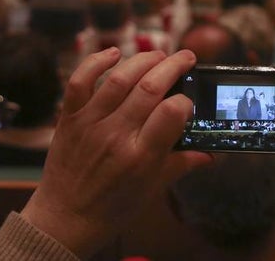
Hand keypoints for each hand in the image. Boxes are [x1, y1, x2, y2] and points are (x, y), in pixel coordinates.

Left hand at [20, 48, 209, 257]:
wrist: (65, 219)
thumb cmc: (112, 207)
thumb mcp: (152, 189)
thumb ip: (181, 165)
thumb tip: (210, 154)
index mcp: (141, 157)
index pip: (172, 113)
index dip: (186, 100)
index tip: (189, 99)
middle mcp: (116, 135)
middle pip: (150, 87)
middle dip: (173, 66)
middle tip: (185, 58)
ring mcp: (90, 123)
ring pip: (119, 78)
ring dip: (143, 60)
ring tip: (158, 56)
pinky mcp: (69, 118)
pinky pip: (80, 81)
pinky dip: (96, 62)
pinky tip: (114, 54)